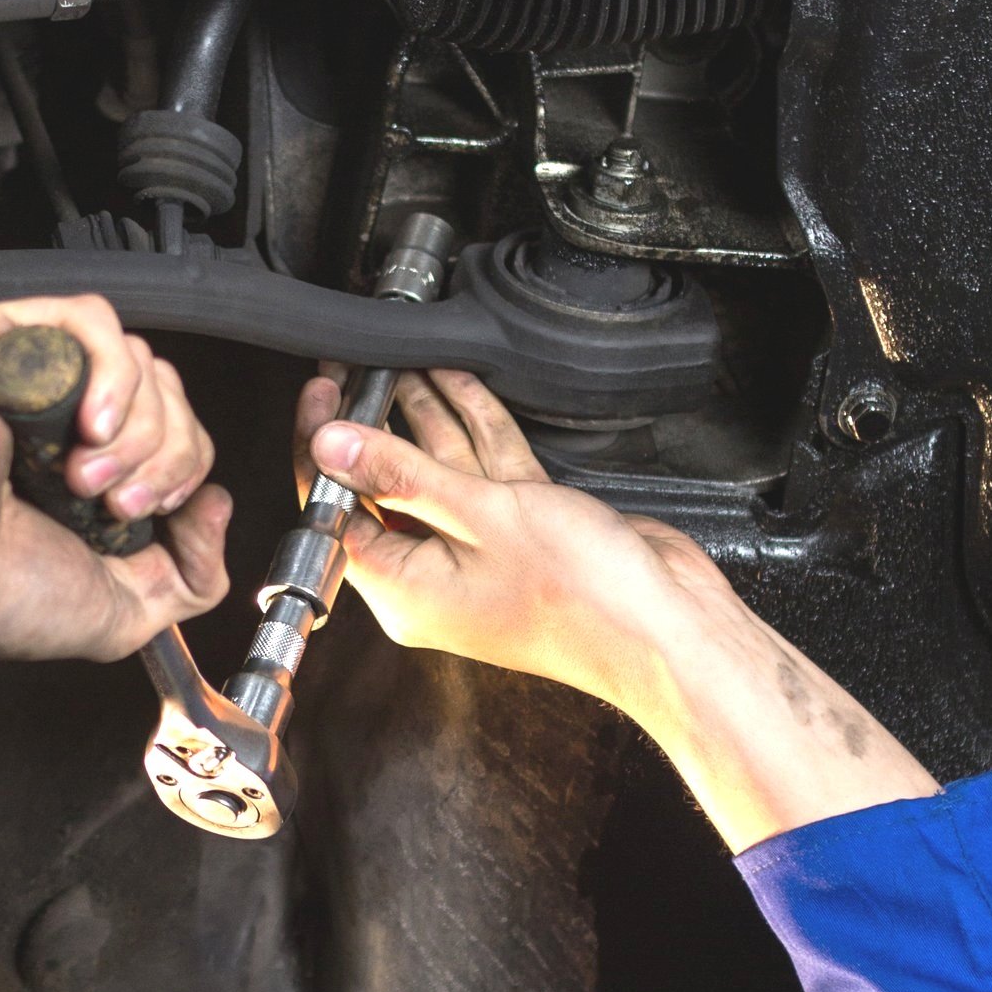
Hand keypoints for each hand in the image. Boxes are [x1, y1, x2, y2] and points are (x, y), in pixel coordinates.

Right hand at [0, 299, 229, 755]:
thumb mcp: (128, 610)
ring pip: (137, 356)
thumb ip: (195, 575)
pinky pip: (89, 317)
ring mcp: (28, 370)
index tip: (145, 516)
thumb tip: (218, 504)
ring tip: (85, 477)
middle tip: (114, 504)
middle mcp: (60, 414)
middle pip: (167, 389)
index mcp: (85, 465)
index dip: (182, 468)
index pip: (176, 428)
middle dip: (163, 453)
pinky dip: (112, 371)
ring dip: (136, 425)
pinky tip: (90, 425)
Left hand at [295, 365, 934, 851]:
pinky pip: (485, 473)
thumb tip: (332, 445)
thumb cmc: (583, 600)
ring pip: (439, 471)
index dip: (324, 448)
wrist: (668, 629)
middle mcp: (436, 576)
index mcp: (405, 591)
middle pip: (387, 486)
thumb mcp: (479, 518)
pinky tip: (456, 384)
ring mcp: (481, 553)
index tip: (325, 394)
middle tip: (355, 370)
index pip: (339, 510)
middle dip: (373, 423)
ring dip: (423, 416)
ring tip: (398, 362)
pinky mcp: (523, 531)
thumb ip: (403, 474)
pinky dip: (473, 428)